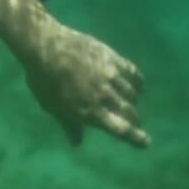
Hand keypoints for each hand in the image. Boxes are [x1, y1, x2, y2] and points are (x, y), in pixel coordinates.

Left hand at [22, 21, 147, 148]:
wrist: (43, 45)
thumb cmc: (42, 79)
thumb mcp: (51, 106)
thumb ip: (68, 125)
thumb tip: (76, 144)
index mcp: (91, 111)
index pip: (122, 129)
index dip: (136, 138)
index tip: (145, 142)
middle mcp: (105, 96)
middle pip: (130, 113)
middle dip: (134, 121)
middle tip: (134, 123)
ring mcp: (110, 75)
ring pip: (132, 94)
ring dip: (133, 102)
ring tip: (131, 103)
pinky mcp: (112, 57)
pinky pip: (132, 72)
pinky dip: (138, 81)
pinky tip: (138, 84)